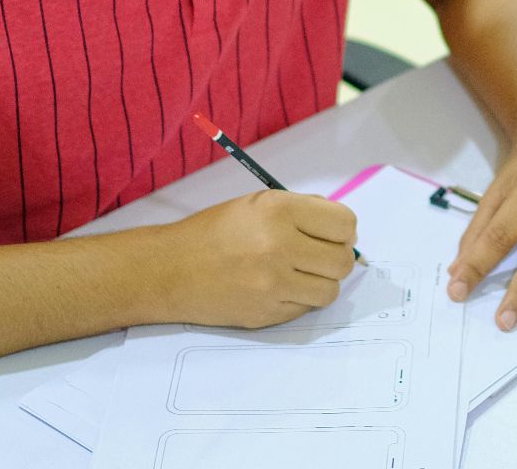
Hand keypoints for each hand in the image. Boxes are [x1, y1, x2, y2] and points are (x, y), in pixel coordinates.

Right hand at [143, 190, 357, 328]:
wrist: (171, 270)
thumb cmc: (215, 232)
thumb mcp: (258, 204)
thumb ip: (303, 211)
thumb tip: (345, 230)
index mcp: (279, 211)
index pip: (344, 224)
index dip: (343, 230)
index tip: (332, 234)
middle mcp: (279, 246)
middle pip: (343, 261)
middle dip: (336, 258)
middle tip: (318, 256)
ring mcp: (274, 285)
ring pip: (330, 290)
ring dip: (321, 282)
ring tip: (299, 273)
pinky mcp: (268, 313)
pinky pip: (306, 309)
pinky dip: (300, 299)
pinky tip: (279, 288)